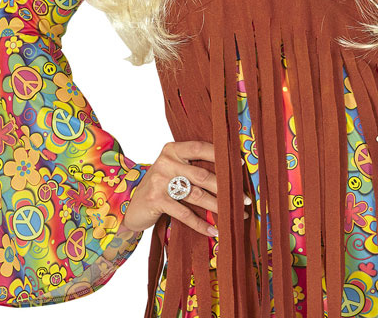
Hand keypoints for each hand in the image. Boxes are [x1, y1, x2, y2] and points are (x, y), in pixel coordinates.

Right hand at [120, 140, 251, 236]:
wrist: (131, 206)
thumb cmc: (160, 185)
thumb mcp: (173, 169)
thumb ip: (193, 166)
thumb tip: (230, 172)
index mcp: (172, 149)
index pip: (201, 148)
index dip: (222, 155)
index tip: (241, 165)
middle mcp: (166, 162)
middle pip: (203, 175)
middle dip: (227, 188)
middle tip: (246, 198)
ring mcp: (160, 181)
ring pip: (197, 195)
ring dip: (219, 207)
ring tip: (236, 214)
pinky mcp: (157, 201)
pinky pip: (185, 213)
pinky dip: (201, 224)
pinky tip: (214, 230)